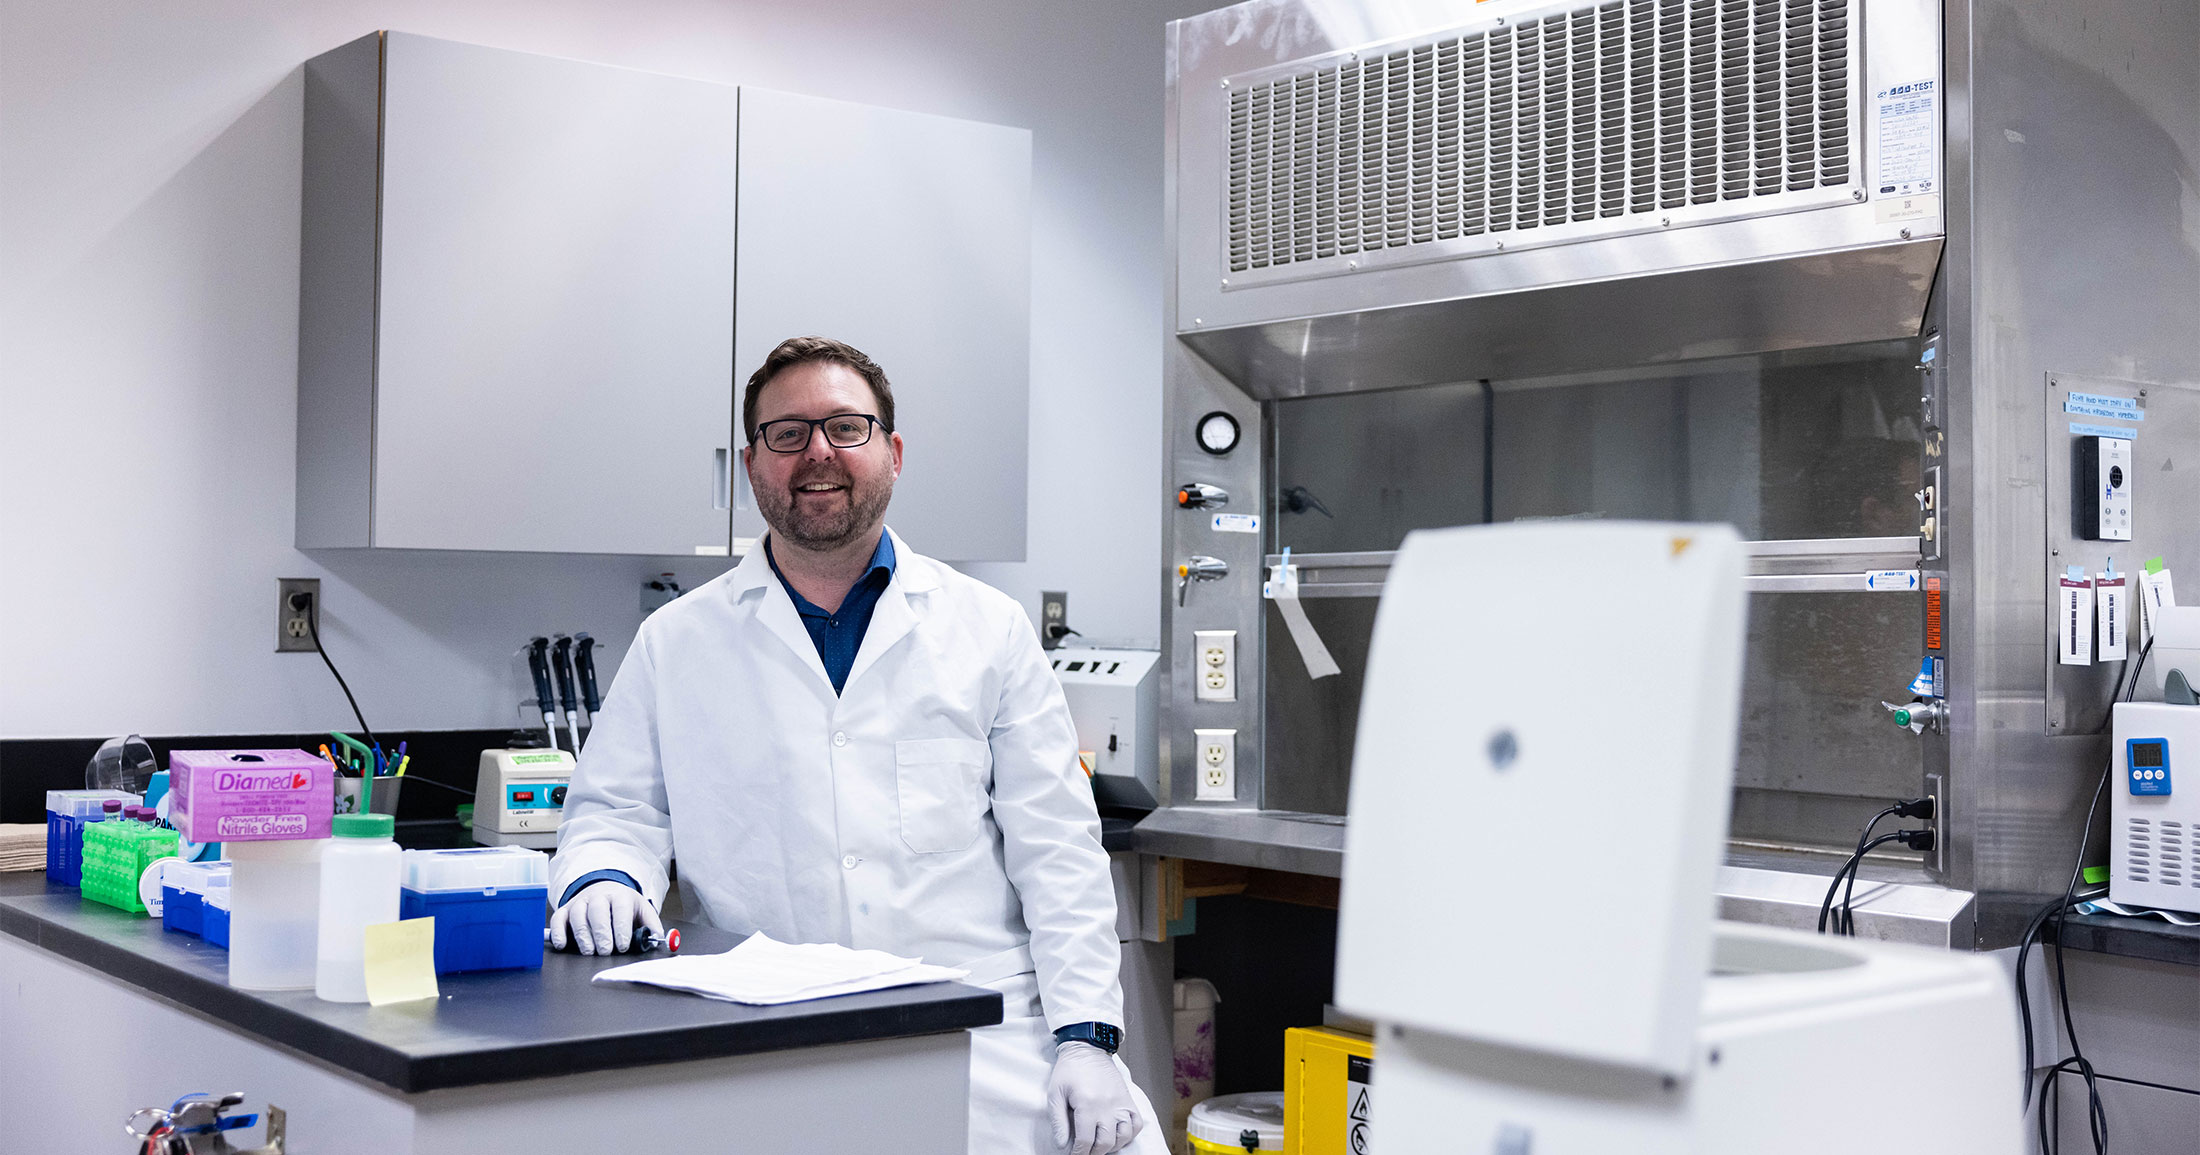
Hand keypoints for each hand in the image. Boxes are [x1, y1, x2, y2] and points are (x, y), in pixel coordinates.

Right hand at [547, 880, 662, 954]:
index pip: (620, 909)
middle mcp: (598, 896)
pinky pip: (558, 919)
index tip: (623, 945)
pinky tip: (563, 945)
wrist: (604, 889)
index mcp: (620, 895)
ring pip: (578, 915)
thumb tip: (657, 939)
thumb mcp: (641, 910)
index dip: (621, 928)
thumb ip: (651, 924)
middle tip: (605, 951)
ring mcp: (580, 902)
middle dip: (601, 933)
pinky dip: (558, 931)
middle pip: (597, 911)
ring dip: (582, 935)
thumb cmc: (623, 905)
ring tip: (589, 951)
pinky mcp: (566, 909)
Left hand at [1046, 1040, 1141, 1154]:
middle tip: (1085, 1153)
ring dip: (1111, 1147)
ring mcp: (1121, 1103)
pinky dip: (1129, 1134)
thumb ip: (1058, 1121)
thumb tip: (1061, 1145)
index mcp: (1087, 1105)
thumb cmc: (1069, 1070)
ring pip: (1123, 1137)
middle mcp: (1107, 1106)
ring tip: (1100, 1146)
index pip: (1085, 1141)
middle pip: (1105, 1143)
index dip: (1079, 1153)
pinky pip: (1137, 1123)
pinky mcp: (1128, 1100)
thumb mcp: (1055, 1094)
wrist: (1088, 1048)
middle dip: (1094, 1153)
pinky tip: (1118, 1135)